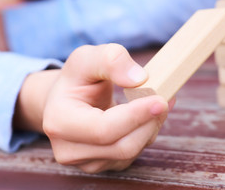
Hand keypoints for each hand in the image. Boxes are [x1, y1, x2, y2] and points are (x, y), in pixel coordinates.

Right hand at [15, 44, 173, 172]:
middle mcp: (68, 149)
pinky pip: (132, 154)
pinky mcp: (101, 164)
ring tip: (157, 103)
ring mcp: (85, 161)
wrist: (66, 100)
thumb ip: (111, 60)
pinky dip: (146, 134)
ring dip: (150, 127)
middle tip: (165, 99)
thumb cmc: (76, 79)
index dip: (135, 116)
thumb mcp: (87, 58)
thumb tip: (139, 79)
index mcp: (59, 122)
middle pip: (122, 146)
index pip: (103, 129)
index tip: (160, 100)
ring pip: (130, 152)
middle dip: (149, 123)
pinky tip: (148, 116)